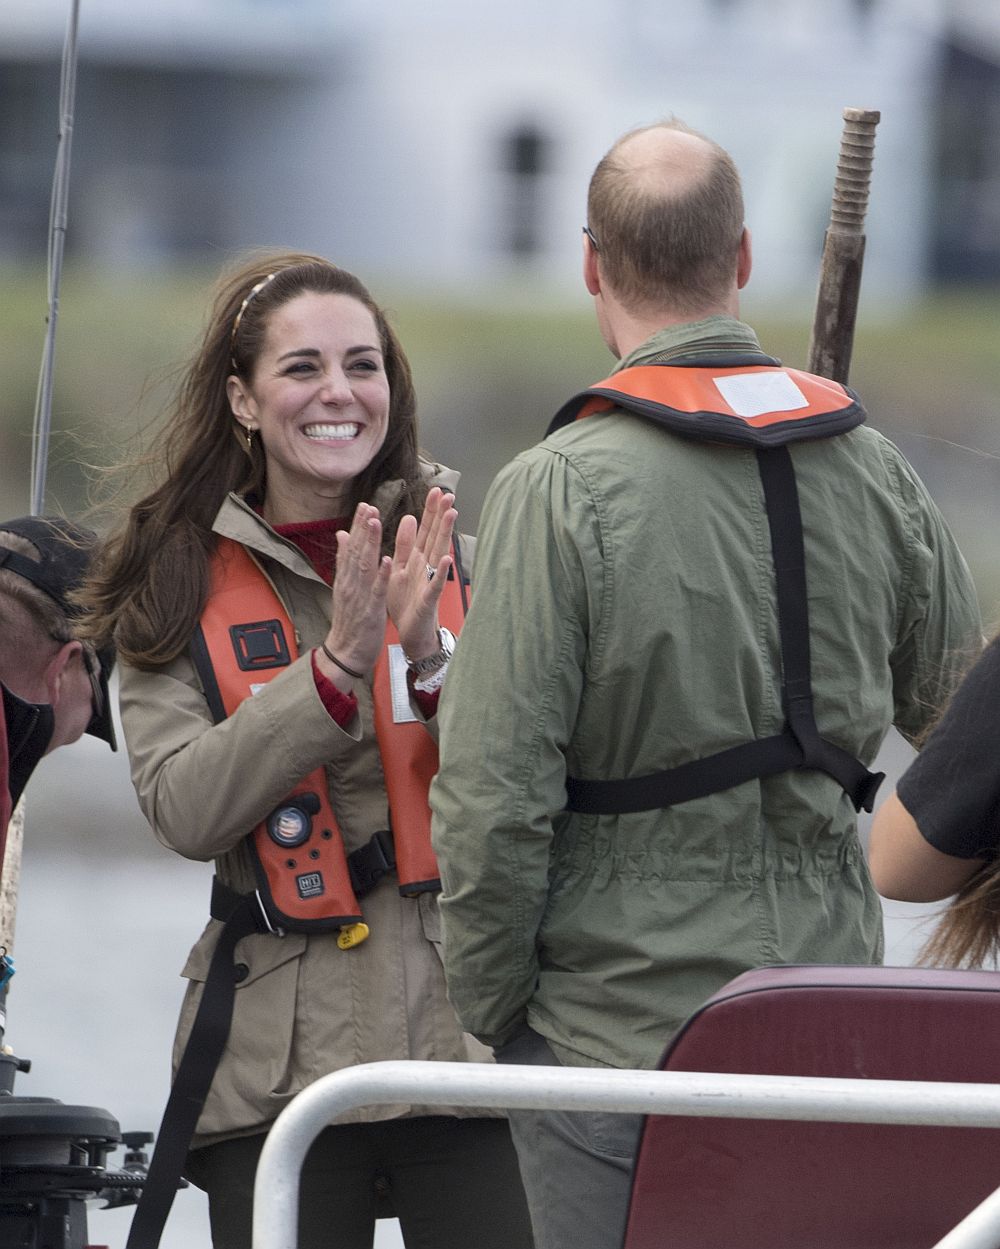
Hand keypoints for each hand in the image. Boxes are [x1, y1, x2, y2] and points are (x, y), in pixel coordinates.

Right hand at [319, 503, 390, 687]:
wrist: (345, 652)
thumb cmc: (350, 620)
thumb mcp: (345, 587)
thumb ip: (345, 561)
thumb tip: (342, 535)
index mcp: (347, 578)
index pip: (352, 547)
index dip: (358, 526)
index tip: (365, 506)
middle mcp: (351, 583)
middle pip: (357, 551)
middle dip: (363, 528)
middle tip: (369, 506)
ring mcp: (360, 596)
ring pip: (365, 566)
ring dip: (370, 544)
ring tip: (375, 522)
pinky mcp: (371, 610)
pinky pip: (377, 590)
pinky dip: (381, 575)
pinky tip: (387, 560)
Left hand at [387, 487, 457, 658]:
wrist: (410, 633)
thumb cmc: (406, 602)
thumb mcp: (400, 567)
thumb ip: (404, 544)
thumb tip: (409, 517)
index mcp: (416, 558)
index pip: (424, 530)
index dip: (429, 511)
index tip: (434, 491)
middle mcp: (426, 566)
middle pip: (434, 536)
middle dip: (440, 515)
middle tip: (447, 493)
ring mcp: (429, 581)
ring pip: (438, 553)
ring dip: (445, 534)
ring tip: (451, 514)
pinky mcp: (428, 598)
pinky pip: (435, 584)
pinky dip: (440, 572)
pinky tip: (446, 559)